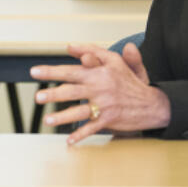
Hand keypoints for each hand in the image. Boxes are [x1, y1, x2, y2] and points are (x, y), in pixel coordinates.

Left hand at [29, 42, 169, 144]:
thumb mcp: (116, 61)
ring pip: (79, 111)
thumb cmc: (130, 81)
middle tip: (38, 97)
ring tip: (48, 120)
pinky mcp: (109, 120)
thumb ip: (94, 51)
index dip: (53, 71)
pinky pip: (92, 128)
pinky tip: (69, 140)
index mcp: (100, 72)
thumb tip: (70, 46)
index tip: (35, 71)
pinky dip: (81, 135)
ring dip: (62, 116)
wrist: (153, 103)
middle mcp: (101, 88)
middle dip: (53, 94)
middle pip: (72, 90)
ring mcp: (105, 105)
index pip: (72, 70)